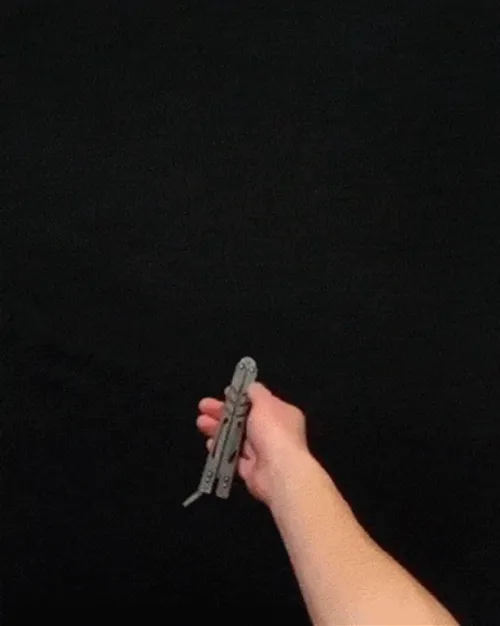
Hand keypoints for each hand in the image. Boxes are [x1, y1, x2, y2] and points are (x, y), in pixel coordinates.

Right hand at [196, 382, 309, 506]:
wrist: (279, 471)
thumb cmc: (274, 432)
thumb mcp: (265, 403)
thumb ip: (256, 392)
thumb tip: (252, 386)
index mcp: (282, 415)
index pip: (259, 403)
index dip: (241, 397)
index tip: (224, 393)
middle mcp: (273, 433)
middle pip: (244, 420)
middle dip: (223, 412)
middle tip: (203, 407)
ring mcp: (262, 452)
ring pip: (236, 438)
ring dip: (218, 429)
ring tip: (201, 422)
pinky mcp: (251, 470)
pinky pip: (233, 457)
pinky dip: (221, 449)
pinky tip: (210, 442)